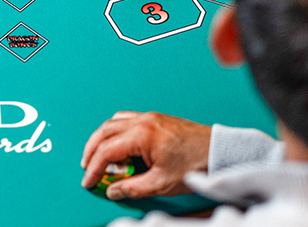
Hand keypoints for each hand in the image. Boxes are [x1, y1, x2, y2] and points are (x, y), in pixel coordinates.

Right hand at [80, 111, 210, 199]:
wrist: (220, 151)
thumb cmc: (196, 164)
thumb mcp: (162, 183)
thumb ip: (133, 188)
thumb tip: (113, 190)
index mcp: (142, 135)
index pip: (107, 151)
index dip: (94, 168)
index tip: (88, 181)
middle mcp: (143, 121)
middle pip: (104, 132)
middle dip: (91, 151)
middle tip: (87, 168)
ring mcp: (149, 117)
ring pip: (113, 123)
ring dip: (101, 139)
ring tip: (98, 156)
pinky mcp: (156, 118)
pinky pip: (126, 119)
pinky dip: (115, 131)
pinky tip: (117, 144)